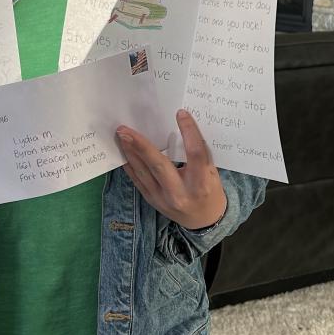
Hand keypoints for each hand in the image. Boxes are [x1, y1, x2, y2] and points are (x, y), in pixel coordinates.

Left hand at [117, 110, 226, 230]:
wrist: (203, 221)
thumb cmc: (209, 191)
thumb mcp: (211, 173)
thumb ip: (199, 154)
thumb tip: (183, 126)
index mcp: (201, 184)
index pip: (195, 155)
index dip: (189, 132)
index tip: (181, 113)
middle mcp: (180, 193)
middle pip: (159, 165)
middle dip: (141, 145)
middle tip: (126, 130)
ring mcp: (163, 199)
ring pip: (143, 173)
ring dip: (130, 152)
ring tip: (121, 136)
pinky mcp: (151, 200)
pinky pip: (137, 180)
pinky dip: (130, 165)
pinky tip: (123, 152)